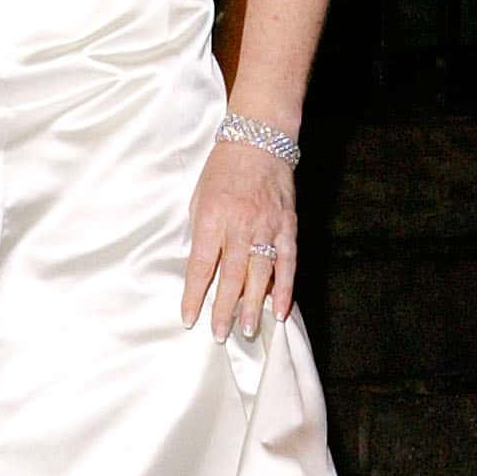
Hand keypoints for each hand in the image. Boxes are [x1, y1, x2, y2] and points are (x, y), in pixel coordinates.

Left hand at [181, 135, 296, 340]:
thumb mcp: (198, 198)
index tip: (188, 318)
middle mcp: (239, 225)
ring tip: (247, 330)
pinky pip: (287, 263)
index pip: (200, 265)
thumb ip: (200, 234)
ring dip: (252, 305)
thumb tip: (201, 269)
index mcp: (211, 218)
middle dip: (223, 309)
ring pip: (259, 274)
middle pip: (229, 276)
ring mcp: (266, 227)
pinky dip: (284, 288)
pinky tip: (280, 310)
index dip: (193, 295)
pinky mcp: (287, 226)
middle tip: (219, 334)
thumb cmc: (223, 170)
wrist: (259, 141)